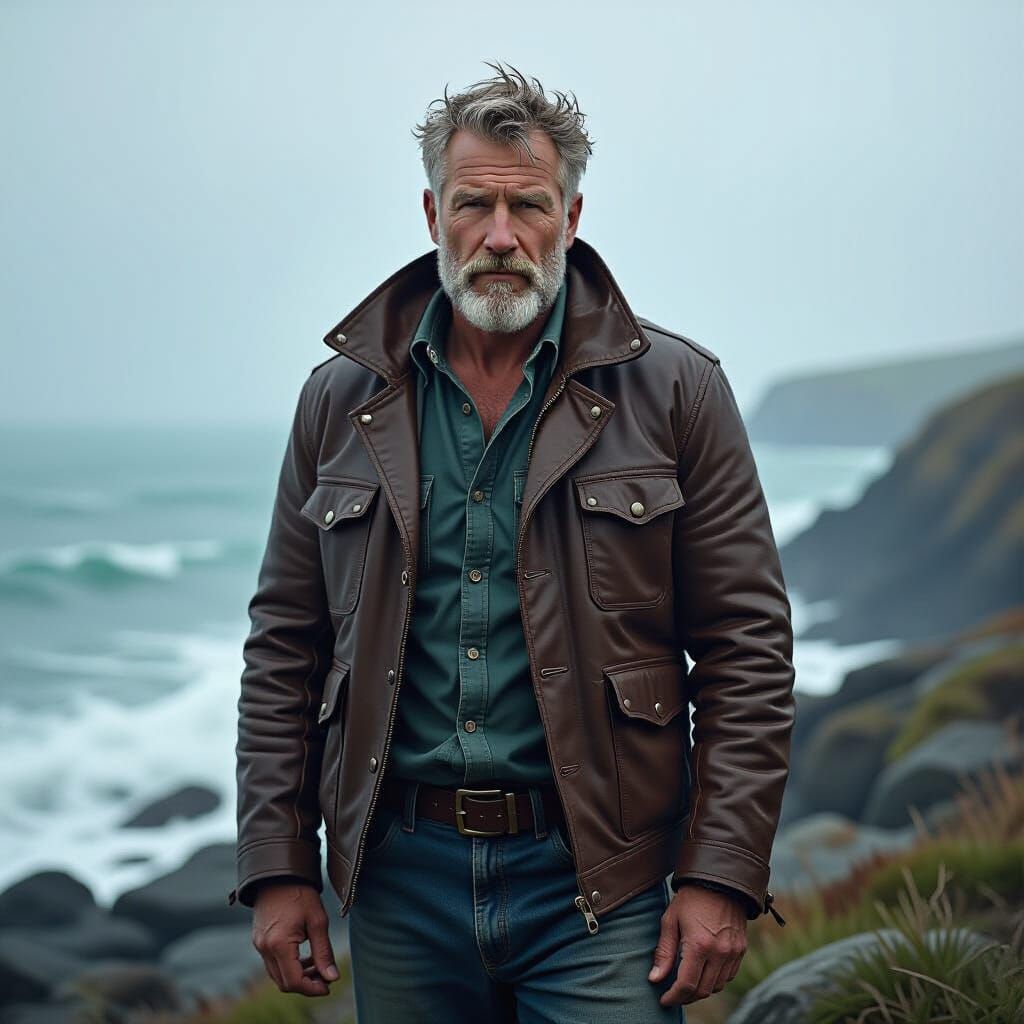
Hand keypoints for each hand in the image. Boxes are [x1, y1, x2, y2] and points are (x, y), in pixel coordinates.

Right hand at [251, 880, 338, 995]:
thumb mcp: (317, 921)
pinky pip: (273, 963)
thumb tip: (332, 977)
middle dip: (306, 984)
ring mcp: (259, 945)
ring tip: (318, 966)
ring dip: (297, 976)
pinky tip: (305, 957)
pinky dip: (289, 966)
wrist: (278, 874)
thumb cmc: (300, 893)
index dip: (312, 989)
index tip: (329, 986)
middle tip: (326, 978)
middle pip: (284, 983)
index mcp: (279, 944)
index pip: (294, 981)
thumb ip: (324, 952)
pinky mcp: (259, 940)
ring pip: (277, 975)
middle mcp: (264, 948)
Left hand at [648, 883, 747, 1004]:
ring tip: (687, 983)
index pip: (686, 985)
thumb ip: (664, 952)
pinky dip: (716, 980)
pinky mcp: (741, 949)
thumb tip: (654, 979)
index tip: (664, 1000)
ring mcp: (733, 952)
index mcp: (698, 945)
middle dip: (686, 997)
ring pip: (717, 986)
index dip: (673, 997)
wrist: (719, 880)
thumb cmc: (690, 899)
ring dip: (701, 989)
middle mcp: (719, 952)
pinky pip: (729, 976)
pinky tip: (704, 972)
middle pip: (702, 990)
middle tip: (673, 994)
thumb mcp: (670, 921)